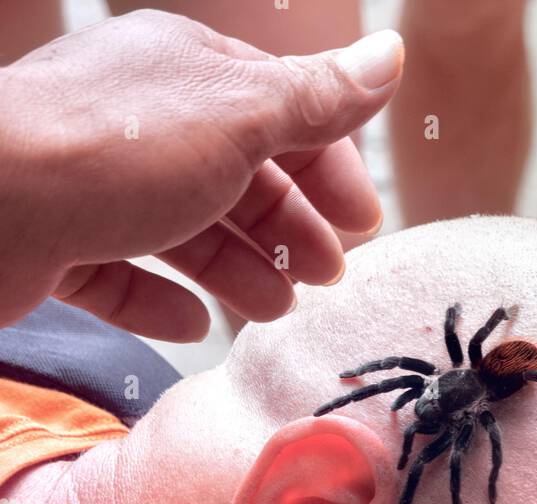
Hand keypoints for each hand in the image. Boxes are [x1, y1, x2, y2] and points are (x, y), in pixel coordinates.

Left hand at [0, 11, 402, 338]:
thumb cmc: (113, 151)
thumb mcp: (237, 116)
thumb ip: (315, 99)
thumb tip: (389, 56)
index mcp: (184, 73)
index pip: (276, 111)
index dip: (327, 167)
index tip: (363, 226)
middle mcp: (139, 120)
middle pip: (233, 175)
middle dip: (287, 226)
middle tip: (327, 279)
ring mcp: (93, 185)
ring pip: (183, 230)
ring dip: (237, 270)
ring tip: (274, 312)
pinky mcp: (57, 246)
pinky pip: (120, 276)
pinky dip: (162, 301)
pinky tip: (192, 325)